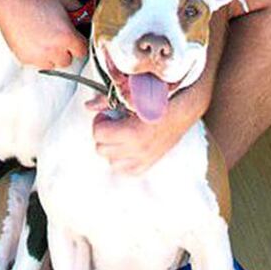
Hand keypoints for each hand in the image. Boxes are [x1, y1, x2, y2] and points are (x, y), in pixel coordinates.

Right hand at [0, 0, 87, 68]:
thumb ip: (78, 9)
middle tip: (59, 35)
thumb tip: (83, 16)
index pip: (82, 51)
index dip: (79, 42)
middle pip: (67, 60)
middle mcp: (53, 50)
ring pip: (52, 64)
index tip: (74, 37)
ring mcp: (38, 56)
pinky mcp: (24, 58)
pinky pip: (37, 63)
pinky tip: (34, 39)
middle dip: (65, 49)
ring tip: (45, 38)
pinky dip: (38, 55)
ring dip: (52, 55)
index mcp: (66, 36)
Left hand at [87, 85, 209, 174]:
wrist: (182, 112)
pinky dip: (122, 160)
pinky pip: (125, 171)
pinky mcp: (148, 165)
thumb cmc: (158, 102)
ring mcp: (143, 160)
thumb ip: (107, 101)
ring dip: (111, 148)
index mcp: (132, 133)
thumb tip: (88, 105)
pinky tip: (127, 147)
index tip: (107, 114)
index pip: (98, 134)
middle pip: (101, 149)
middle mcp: (137, 150)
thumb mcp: (131, 98)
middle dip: (103, 134)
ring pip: (110, 162)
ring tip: (120, 135)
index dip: (100, 121)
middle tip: (112, 123)